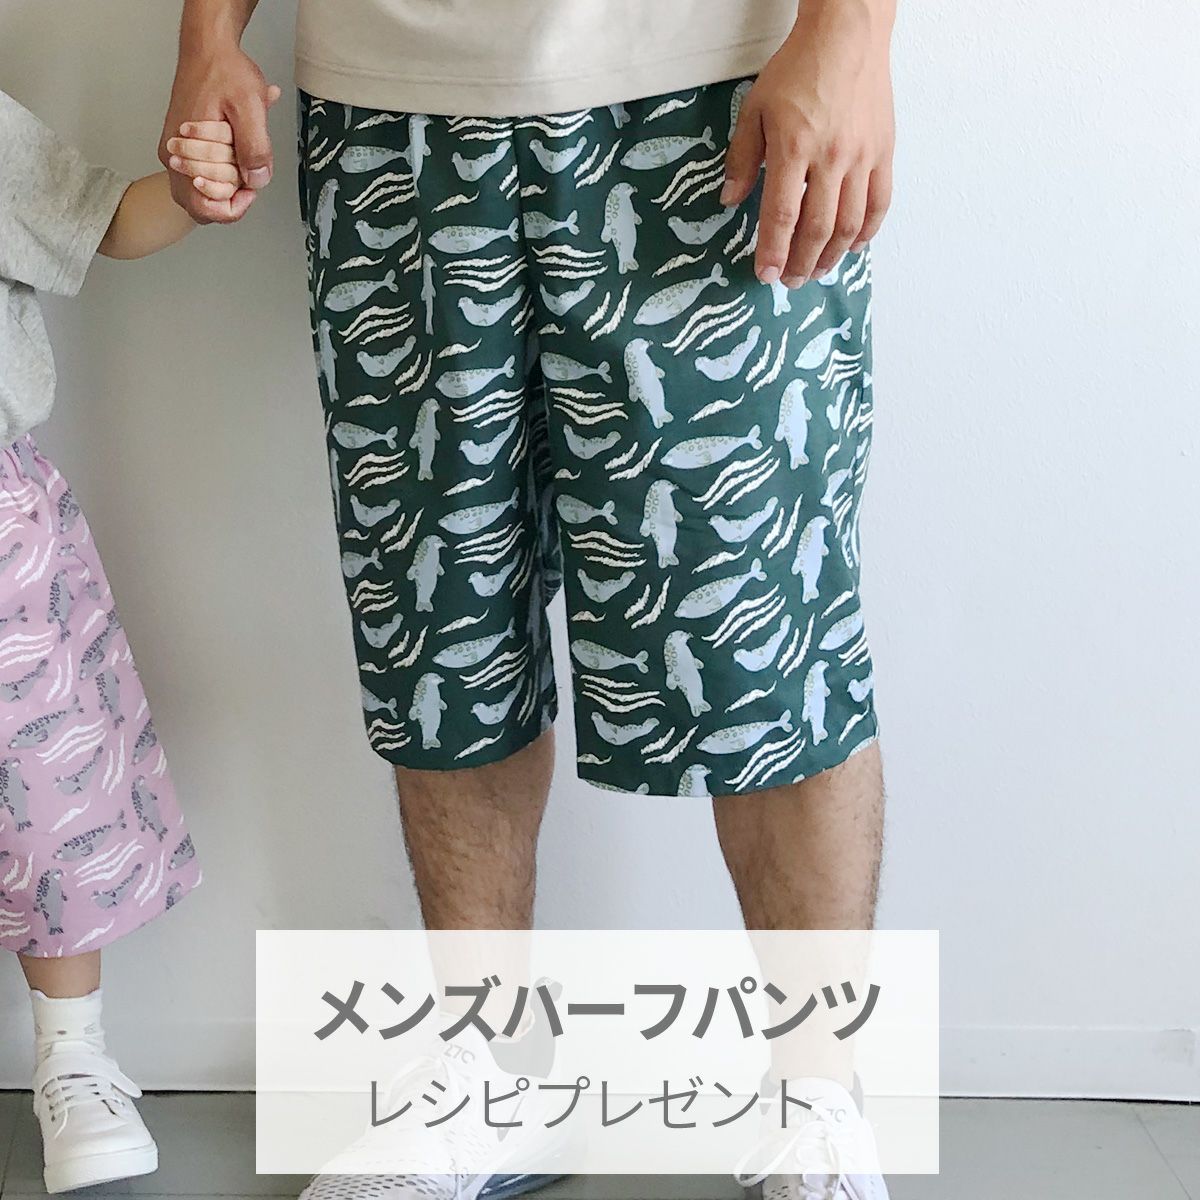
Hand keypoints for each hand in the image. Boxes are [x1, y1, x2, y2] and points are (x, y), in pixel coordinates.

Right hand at [159, 37, 281, 223]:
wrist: (208, 48)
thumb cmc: (224, 71)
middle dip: (231, 192)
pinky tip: (233, 145)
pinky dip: (223, 168)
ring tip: (239, 152)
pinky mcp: (182, 148)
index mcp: (183, 154)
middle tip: (246, 164)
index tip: (250, 183)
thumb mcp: (250, 106)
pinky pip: (203, 174)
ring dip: (226, 181)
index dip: (235, 204)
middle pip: (203, 206)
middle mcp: (174, 160)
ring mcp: (176, 154)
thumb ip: (255, 147)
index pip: (207, 210)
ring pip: (203, 192)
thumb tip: (256, 181)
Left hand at [722, 0, 895, 286]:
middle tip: (789, 281)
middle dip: (801, 263)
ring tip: (816, 271)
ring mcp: (862, 157)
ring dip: (831, 256)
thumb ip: (742, 159)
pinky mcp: (883, 153)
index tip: (764, 274)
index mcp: (794, 148)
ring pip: (849, 223)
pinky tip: (852, 247)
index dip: (772, 251)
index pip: (781, 215)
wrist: (847, 35)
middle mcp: (831, 158)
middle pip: (817, 229)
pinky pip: (879, 203)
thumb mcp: (755, 109)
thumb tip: (730, 200)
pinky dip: (866, 232)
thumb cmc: (799, 69)